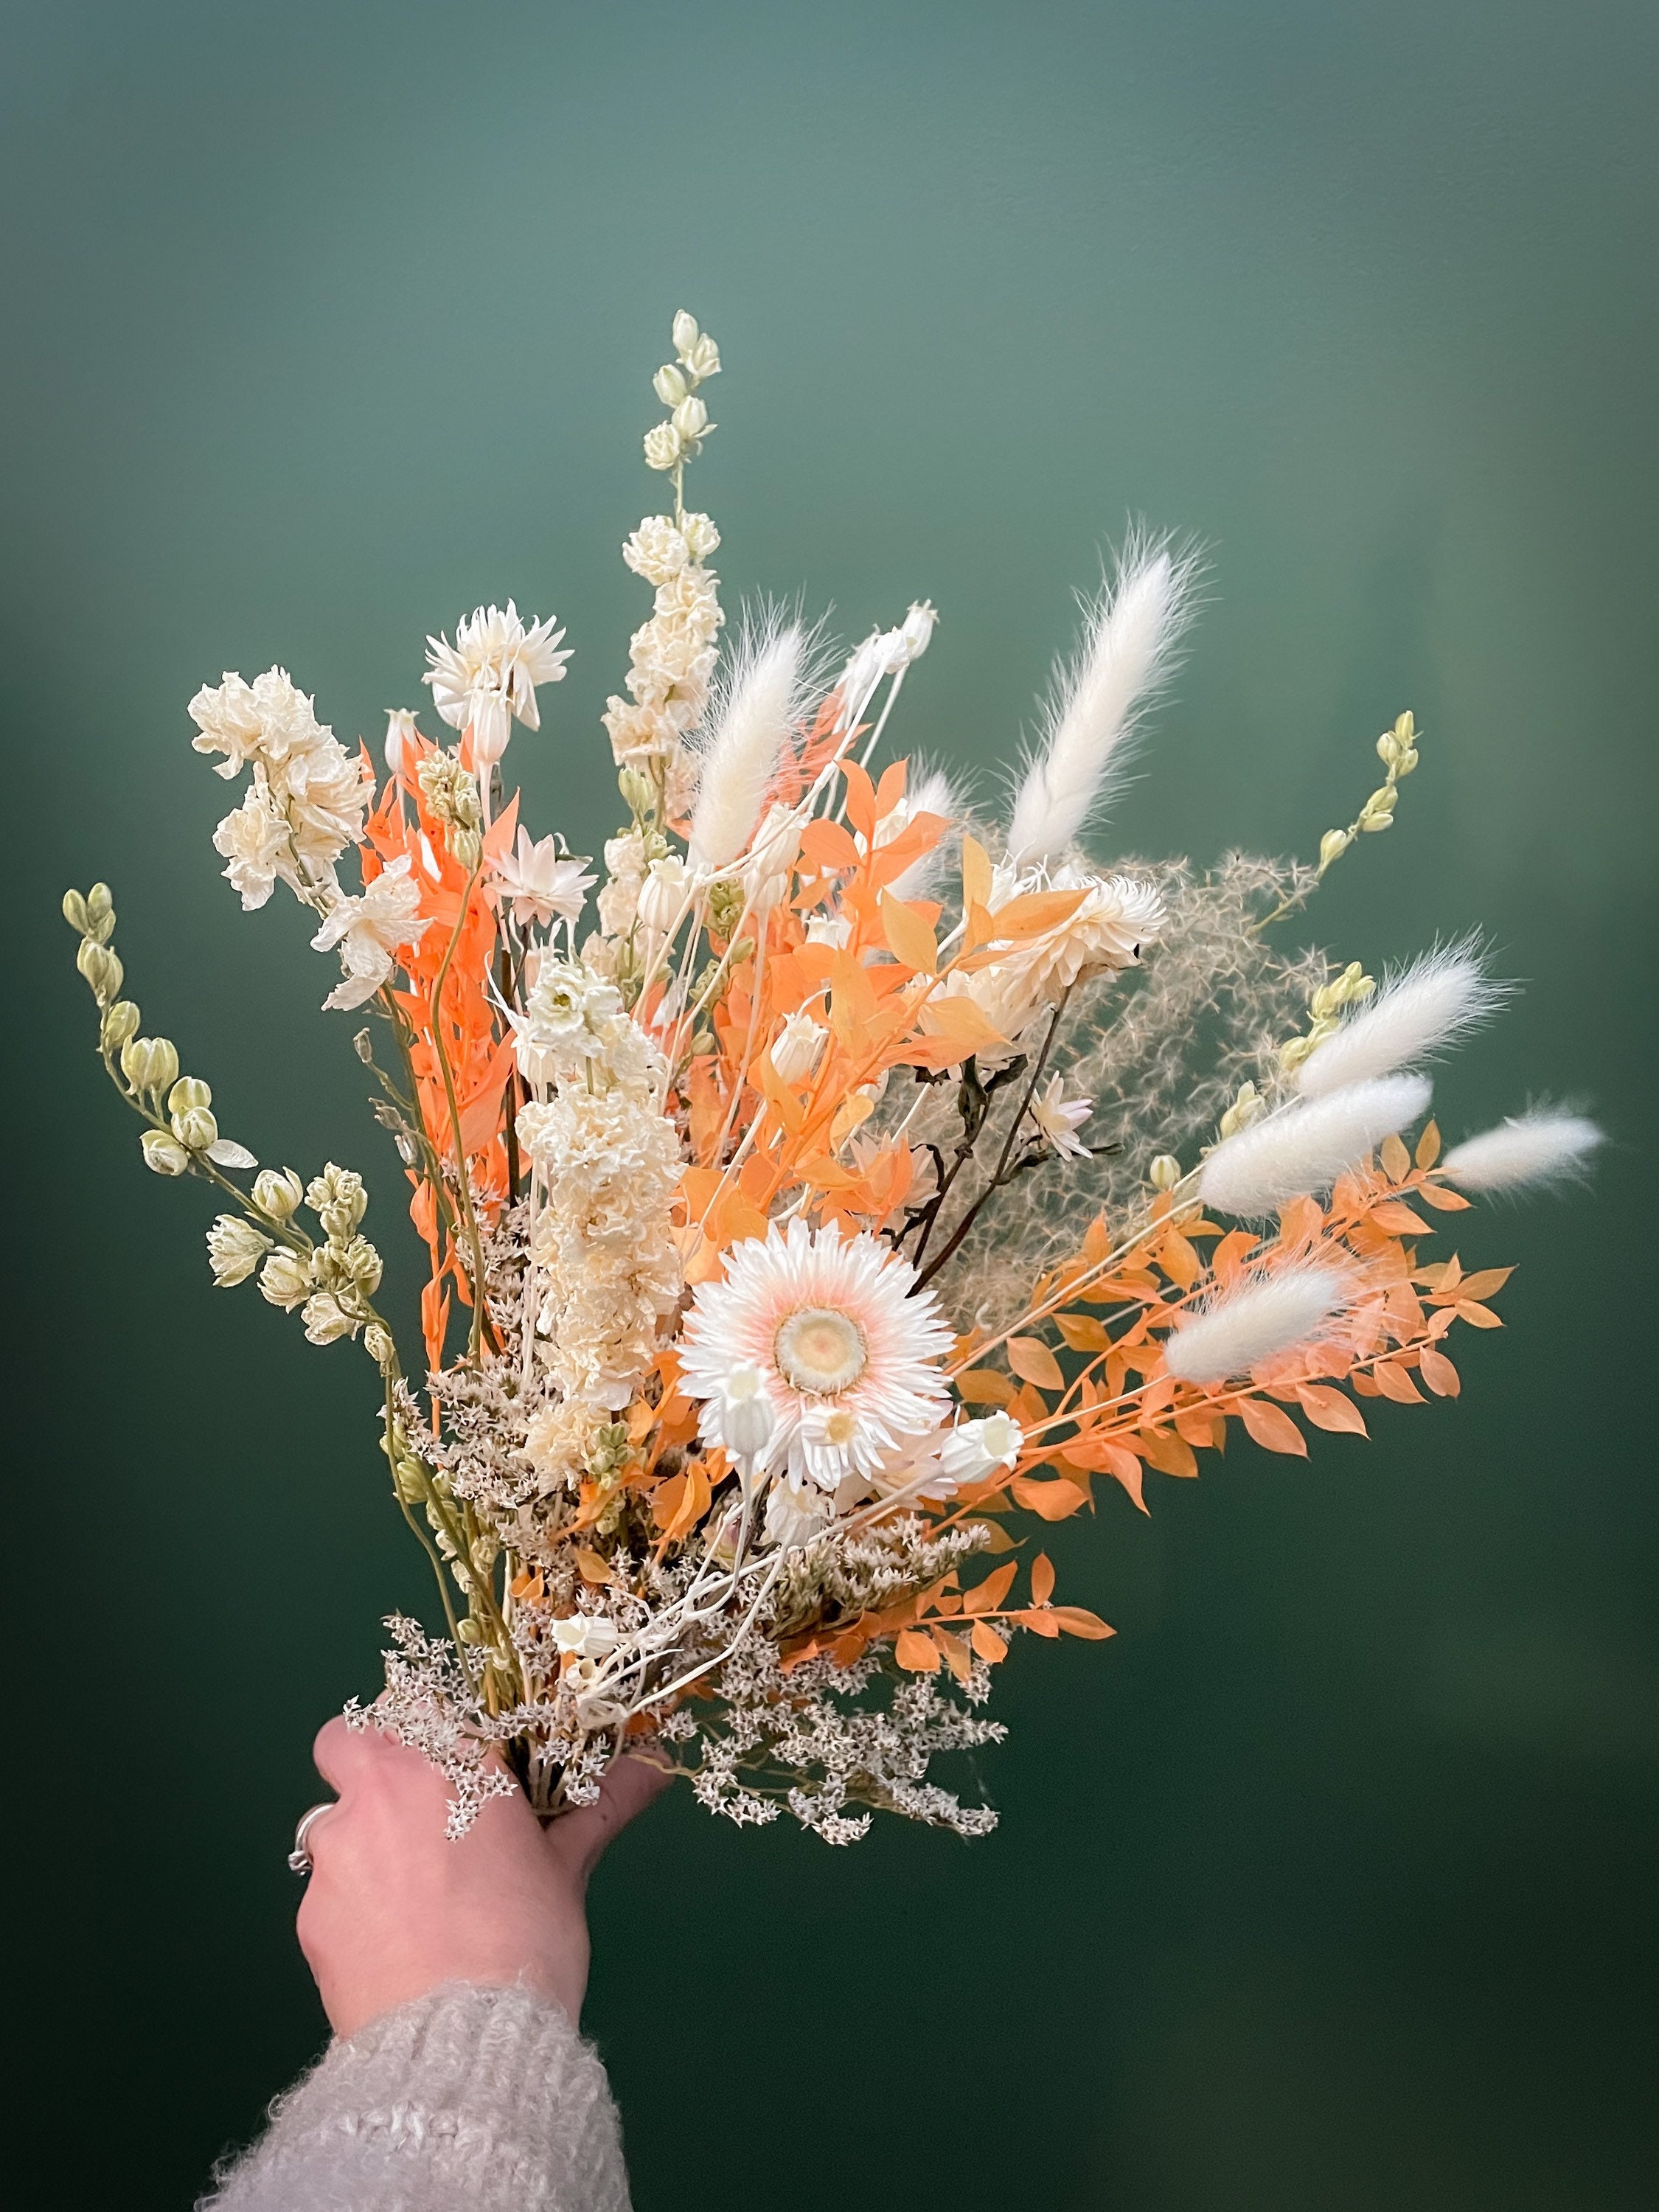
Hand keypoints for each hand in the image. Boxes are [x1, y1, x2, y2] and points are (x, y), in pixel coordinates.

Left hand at [296, 1718, 668, 2040]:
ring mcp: (336, 1852)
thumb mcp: (568, 1868)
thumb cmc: (528, 1937)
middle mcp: (383, 1790)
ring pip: (328, 1822)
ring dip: (357, 1842)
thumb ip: (602, 1806)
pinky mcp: (310, 1914)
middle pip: (345, 1740)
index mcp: (452, 1762)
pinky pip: (325, 1894)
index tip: (449, 1758)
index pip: (419, 1704)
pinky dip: (351, 1908)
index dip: (428, 1727)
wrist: (461, 2036)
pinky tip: (390, 1946)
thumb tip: (657, 1766)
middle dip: (364, 1760)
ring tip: (405, 1894)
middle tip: (408, 1806)